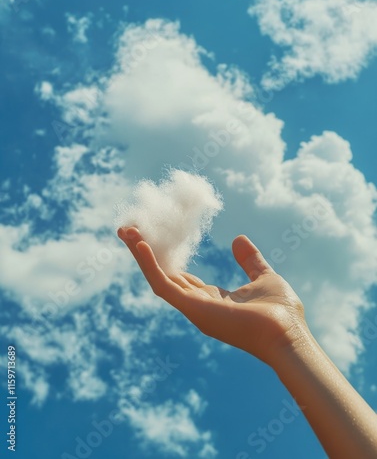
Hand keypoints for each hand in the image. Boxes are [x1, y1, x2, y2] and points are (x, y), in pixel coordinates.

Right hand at [118, 227, 307, 367]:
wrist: (289, 335)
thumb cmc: (281, 313)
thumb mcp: (263, 276)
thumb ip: (249, 260)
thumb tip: (237, 238)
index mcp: (211, 299)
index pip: (179, 276)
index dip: (165, 257)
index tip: (153, 237)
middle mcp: (197, 304)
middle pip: (163, 274)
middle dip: (145, 252)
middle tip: (129, 229)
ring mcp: (192, 307)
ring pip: (157, 277)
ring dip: (140, 254)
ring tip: (126, 230)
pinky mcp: (192, 308)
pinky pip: (162, 283)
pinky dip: (149, 264)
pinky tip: (140, 244)